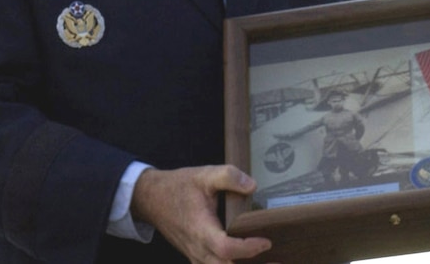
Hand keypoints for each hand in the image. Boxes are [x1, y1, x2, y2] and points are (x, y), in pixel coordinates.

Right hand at [132, 165, 272, 263]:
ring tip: (270, 263)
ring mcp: (195, 256)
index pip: (225, 249)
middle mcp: (198, 249)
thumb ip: (228, 176)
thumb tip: (252, 185)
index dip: (247, 249)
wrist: (151, 198)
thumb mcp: (204, 174)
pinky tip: (249, 262)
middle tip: (278, 262)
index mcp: (201, 229)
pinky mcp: (196, 257)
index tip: (266, 241)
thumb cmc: (178, 187)